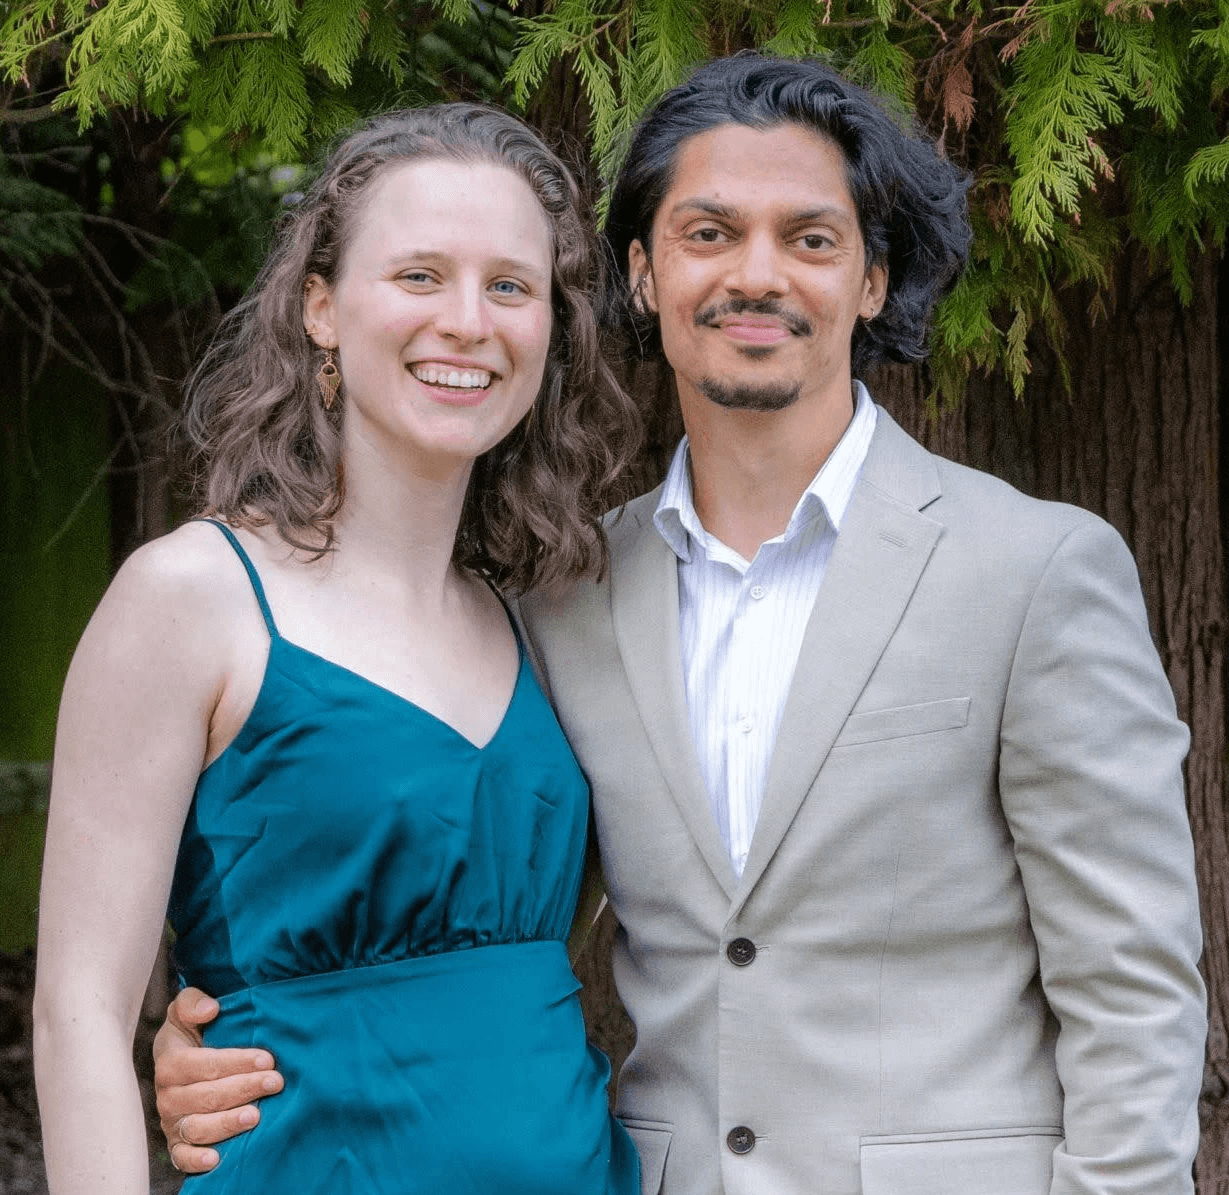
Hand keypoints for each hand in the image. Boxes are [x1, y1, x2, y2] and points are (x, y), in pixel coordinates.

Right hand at [153, 987, 283, 1173]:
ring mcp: (172, 1121)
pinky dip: (196, 1160)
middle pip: (207, 1096)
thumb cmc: (191, 1032)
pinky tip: (217, 1159)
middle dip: (244, 1088)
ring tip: (256, 1116)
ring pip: (198, 1127)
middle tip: (276, 1082)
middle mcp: (168, 1095)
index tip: (268, 1060)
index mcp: (170, 1062)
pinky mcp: (176, 1143)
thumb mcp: (185, 1010)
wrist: (178, 1058)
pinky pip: (181, 1157)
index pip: (205, 1065)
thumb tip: (210, 1009)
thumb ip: (192, 1002)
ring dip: (228, 1123)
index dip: (237, 1062)